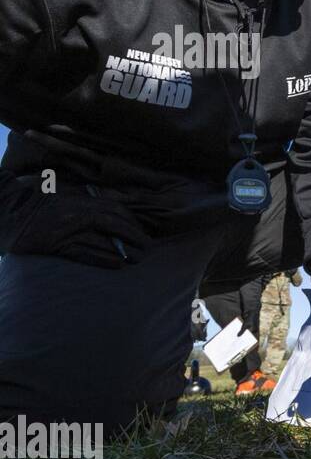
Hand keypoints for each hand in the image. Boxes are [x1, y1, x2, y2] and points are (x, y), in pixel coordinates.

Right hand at [3, 187, 148, 268]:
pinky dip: (102, 259)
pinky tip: (117, 264)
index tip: (142, 230)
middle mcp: (74, 213)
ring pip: (101, 240)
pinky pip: (83, 253)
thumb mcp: (62, 193)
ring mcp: (64, 229)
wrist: (5, 210)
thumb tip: (112, 207)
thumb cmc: (35, 201)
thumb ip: (84, 198)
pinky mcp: (53, 245)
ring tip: (138, 259)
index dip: (131, 221)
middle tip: (148, 246)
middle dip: (134, 235)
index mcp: (78, 199)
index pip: (114, 209)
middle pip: (113, 223)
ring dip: (122, 251)